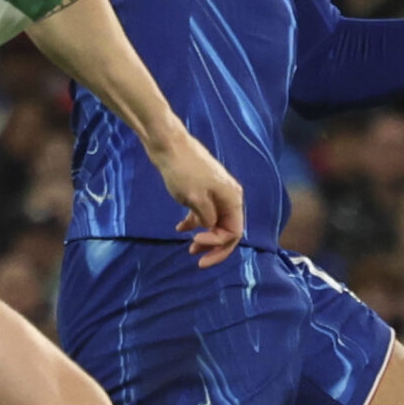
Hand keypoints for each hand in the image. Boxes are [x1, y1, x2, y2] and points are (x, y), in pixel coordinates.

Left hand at [150, 129, 243, 267]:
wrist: (169, 146)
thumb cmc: (183, 171)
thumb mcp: (195, 199)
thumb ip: (207, 218)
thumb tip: (211, 228)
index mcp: (233, 198)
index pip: (234, 233)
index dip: (217, 245)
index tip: (195, 246)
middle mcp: (229, 197)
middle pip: (228, 230)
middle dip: (214, 246)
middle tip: (196, 259)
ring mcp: (217, 193)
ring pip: (216, 223)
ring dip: (204, 238)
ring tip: (189, 249)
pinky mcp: (203, 190)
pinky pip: (204, 213)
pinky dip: (194, 223)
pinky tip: (179, 229)